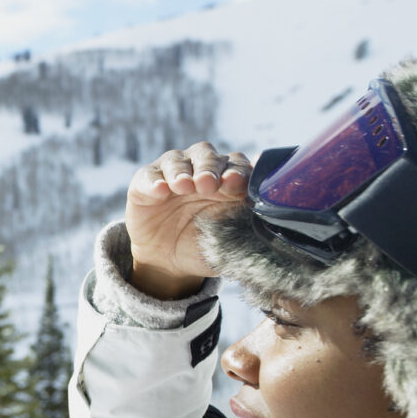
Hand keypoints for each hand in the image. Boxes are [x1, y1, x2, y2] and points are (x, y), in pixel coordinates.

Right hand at [124, 142, 250, 298]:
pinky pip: (149, 176)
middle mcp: (200, 170)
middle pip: (207, 155)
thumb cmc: (204, 246)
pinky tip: (161, 191)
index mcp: (227, 180)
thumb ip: (248, 228)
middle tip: (208, 184)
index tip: (236, 185)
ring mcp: (171, 174)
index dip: (237, 171)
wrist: (169, 262)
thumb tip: (272, 222)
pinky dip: (154, 181)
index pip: (236, 164)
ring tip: (184, 186)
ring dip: (182, 170)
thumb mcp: (230, 242)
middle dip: (210, 168)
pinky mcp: (145, 184)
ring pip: (178, 159)